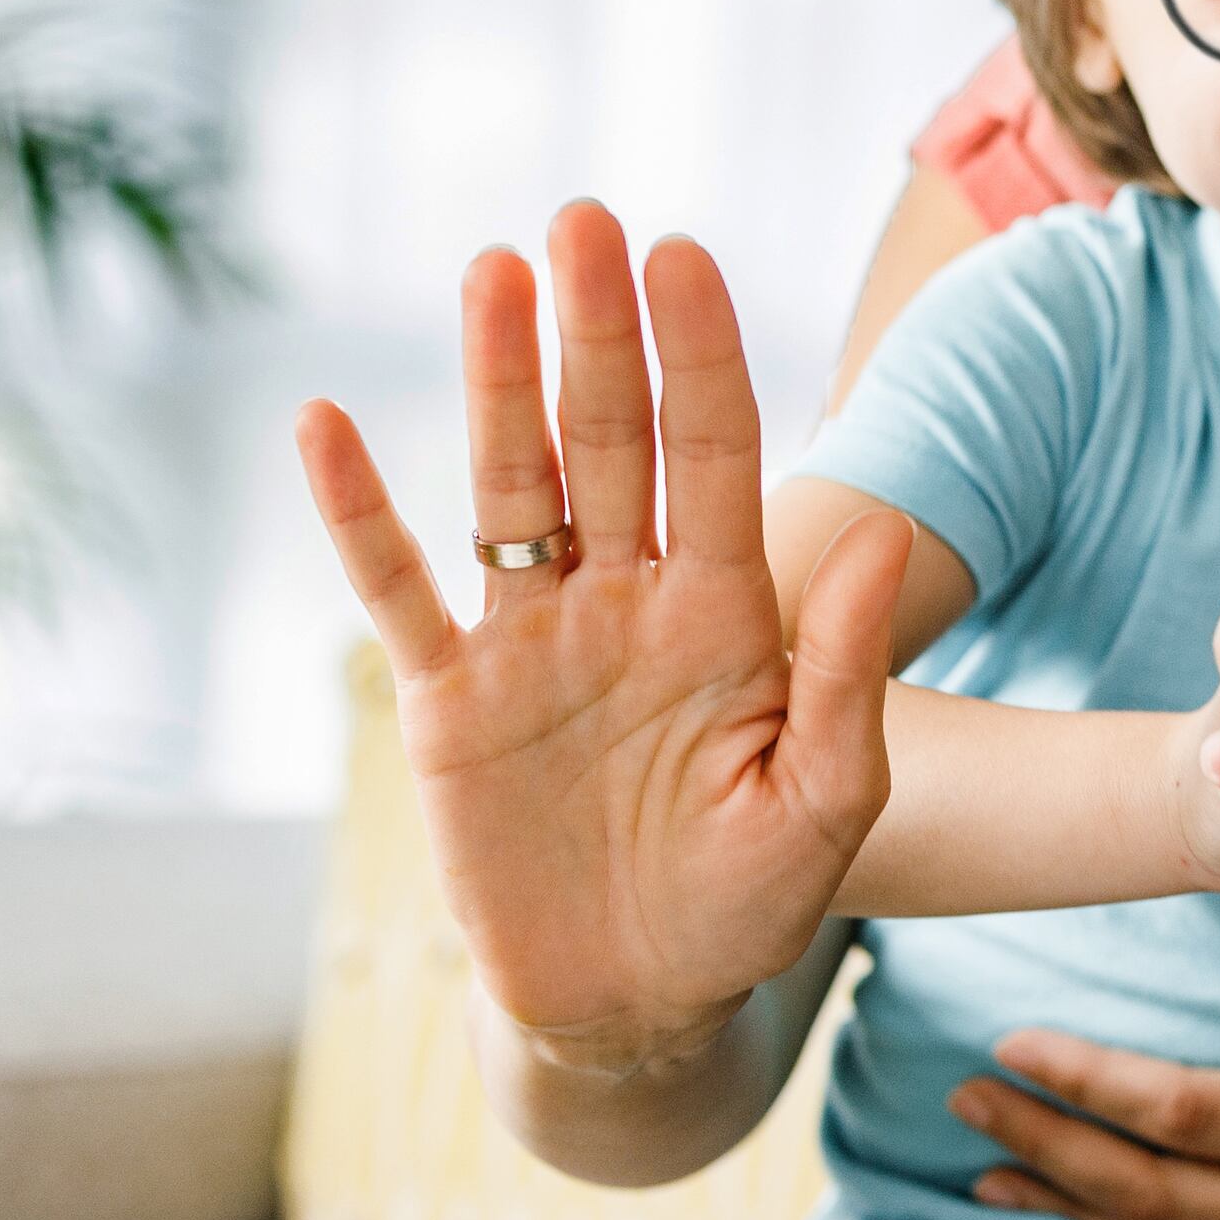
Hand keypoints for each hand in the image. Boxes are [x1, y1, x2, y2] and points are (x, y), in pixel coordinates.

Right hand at [295, 200, 905, 1073]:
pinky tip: (326, 421)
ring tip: (492, 270)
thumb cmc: (750, 903)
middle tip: (585, 216)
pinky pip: (397, 590)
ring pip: (511, 487)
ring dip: (497, 381)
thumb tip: (894, 530)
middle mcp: (628, 602)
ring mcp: (533, 644)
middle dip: (599, 332)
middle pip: (610, 441)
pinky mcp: (447, 704)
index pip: (716, 454)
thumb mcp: (830, 799)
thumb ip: (849, 668)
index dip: (699, 357)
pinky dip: (357, 512)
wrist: (639, 1003)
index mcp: (727, 614)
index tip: (685, 255)